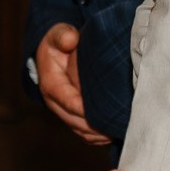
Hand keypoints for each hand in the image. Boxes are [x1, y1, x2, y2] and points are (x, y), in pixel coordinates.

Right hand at [35, 23, 110, 146]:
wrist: (53, 53)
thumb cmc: (58, 43)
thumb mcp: (58, 34)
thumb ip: (63, 35)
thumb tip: (71, 39)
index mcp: (51, 84)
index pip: (67, 100)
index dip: (83, 107)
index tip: (102, 111)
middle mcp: (55, 102)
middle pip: (75, 121)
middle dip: (94, 125)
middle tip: (117, 123)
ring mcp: (64, 112)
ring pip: (81, 130)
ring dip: (98, 134)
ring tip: (118, 129)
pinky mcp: (72, 117)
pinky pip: (85, 133)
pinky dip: (99, 137)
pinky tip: (114, 132)